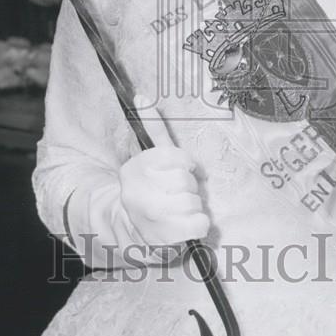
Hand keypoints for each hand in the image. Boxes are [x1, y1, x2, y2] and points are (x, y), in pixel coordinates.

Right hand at [118, 95, 208, 248]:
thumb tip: (142, 96)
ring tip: (178, 211)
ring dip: (193, 207)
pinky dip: (200, 225)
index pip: (179, 158)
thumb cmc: (153, 189)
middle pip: (187, 181)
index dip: (186, 166)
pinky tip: (187, 225)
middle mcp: (137, 191)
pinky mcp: (164, 239)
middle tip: (178, 195)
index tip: (181, 171)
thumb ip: (152, 127)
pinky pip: (200, 224)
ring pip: (194, 202)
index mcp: (135, 168)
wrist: (135, 230)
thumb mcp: (151, 158)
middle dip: (189, 188)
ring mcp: (149, 217)